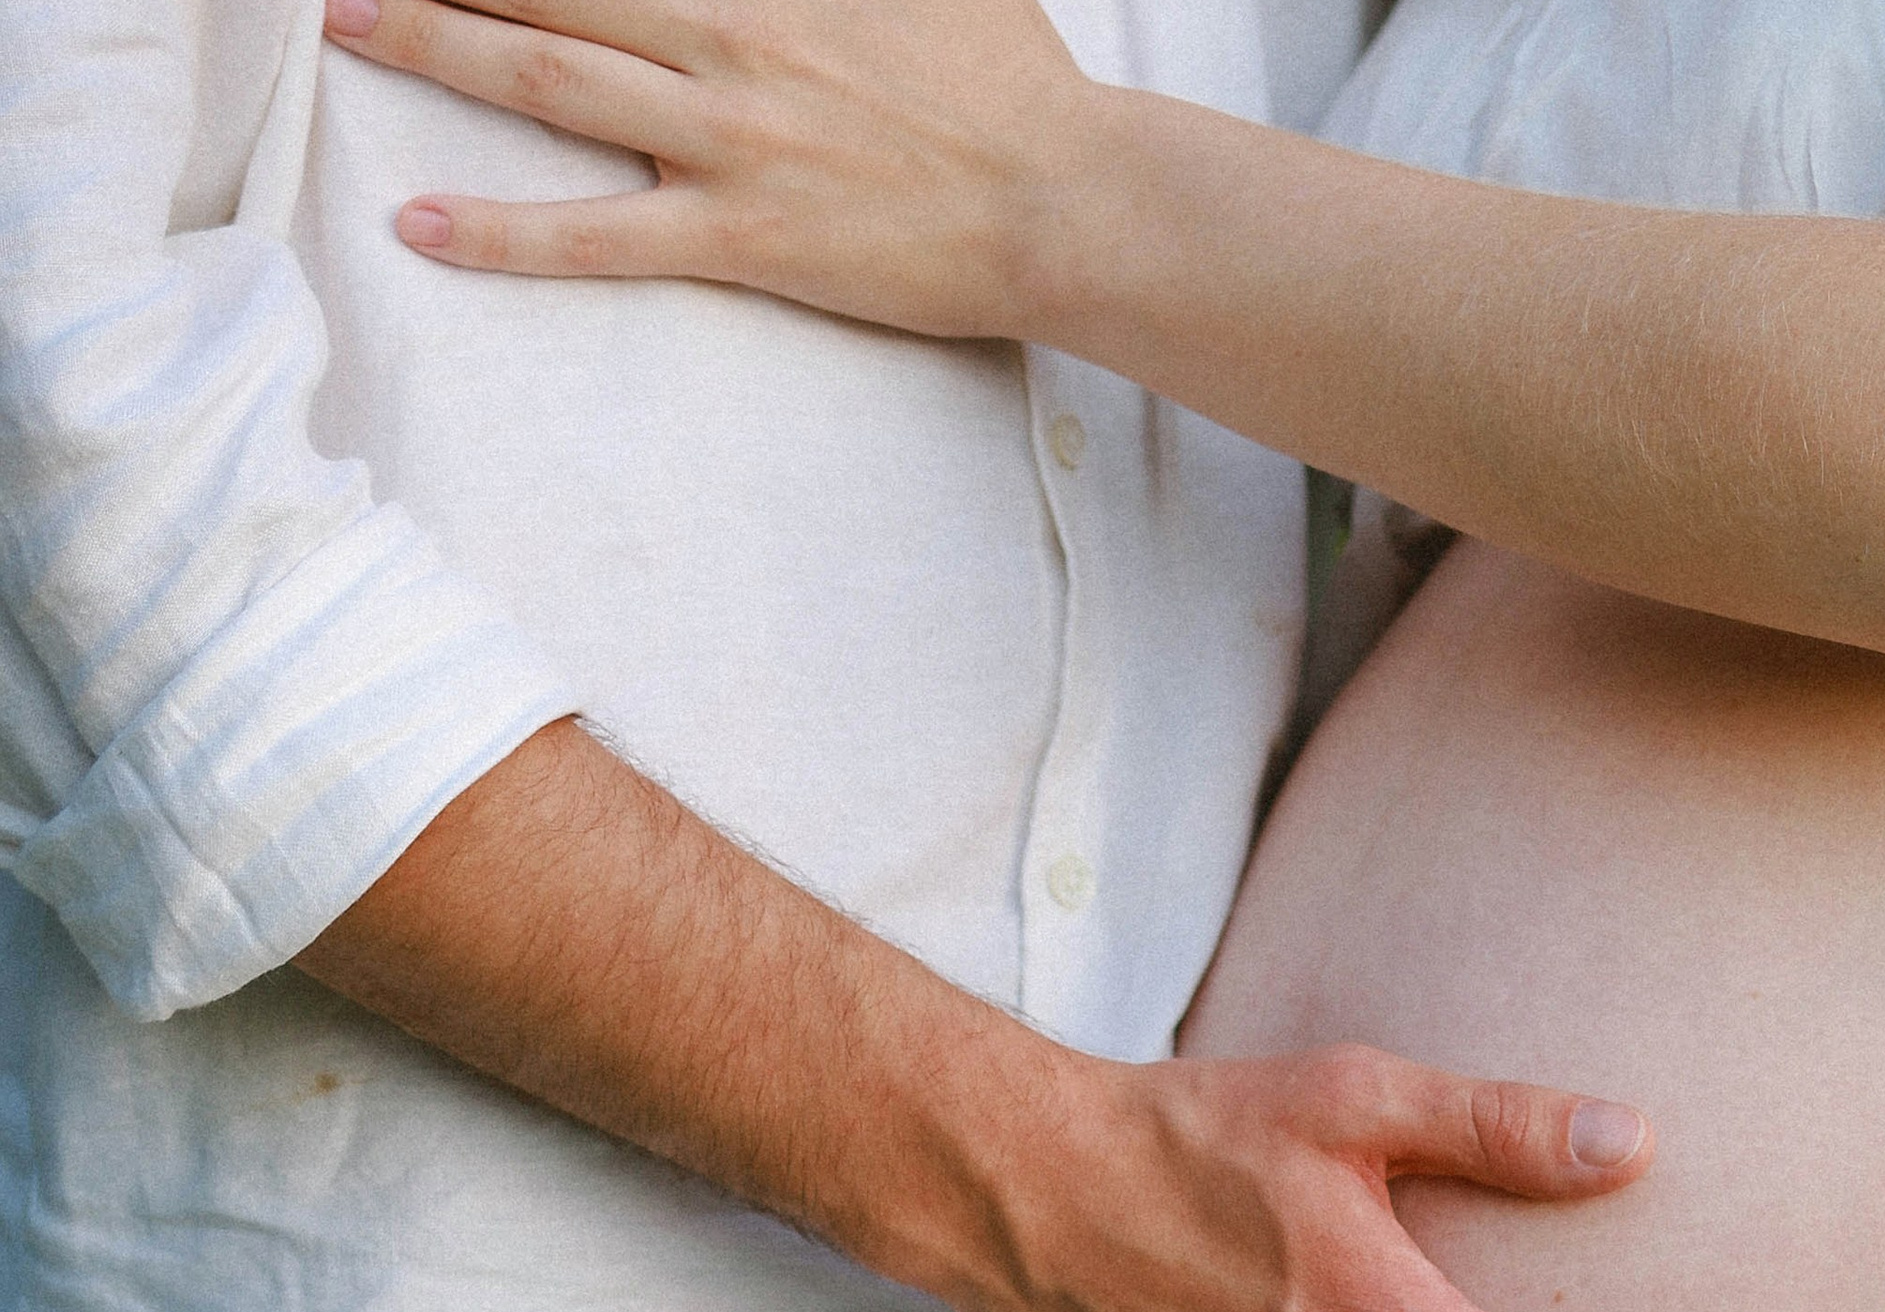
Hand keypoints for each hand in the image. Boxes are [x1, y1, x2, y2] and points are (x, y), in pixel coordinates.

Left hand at [321, 0, 1094, 335]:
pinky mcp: (744, 237)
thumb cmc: (1015, 94)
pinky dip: (503, 232)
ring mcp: (729, 138)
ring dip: (433, 42)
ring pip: (547, 75)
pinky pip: (597, 236)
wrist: (1068, 201)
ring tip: (341, 26)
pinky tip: (421, 222)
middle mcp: (730, 35)